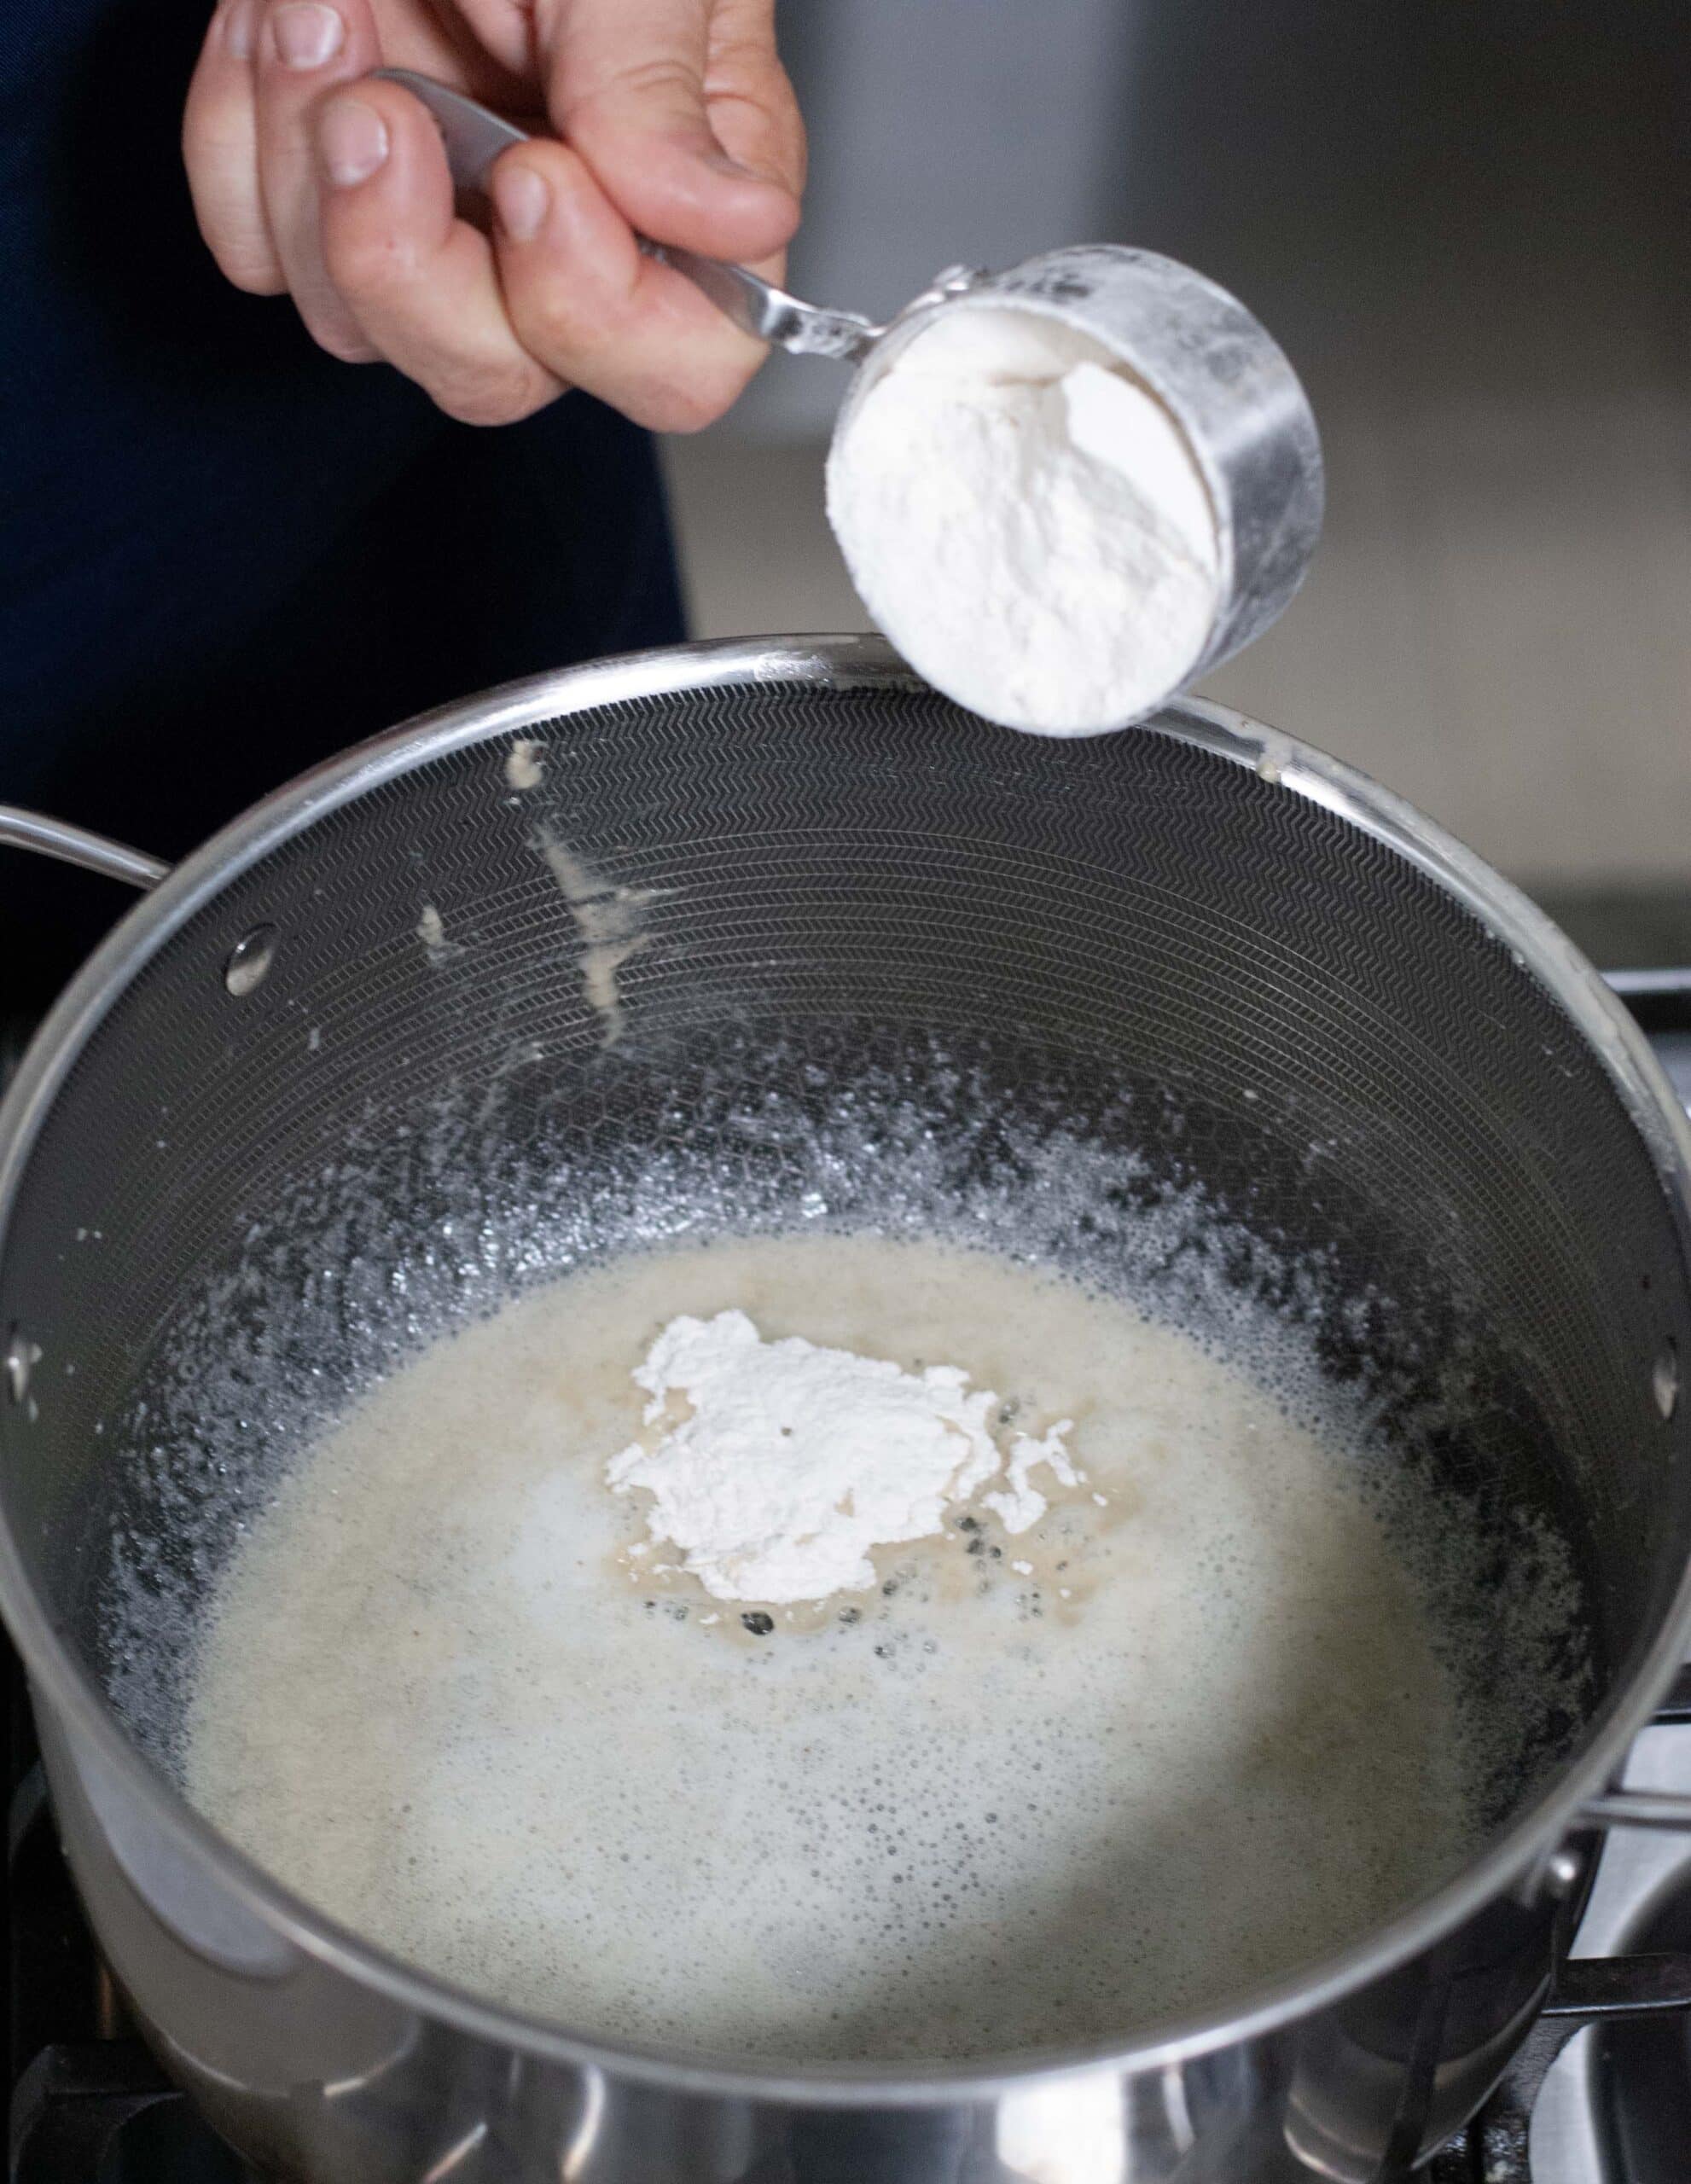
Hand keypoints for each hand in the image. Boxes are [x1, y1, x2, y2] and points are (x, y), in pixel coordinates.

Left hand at [182, 0, 804, 428]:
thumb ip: (661, 82)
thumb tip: (734, 223)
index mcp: (681, 194)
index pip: (677, 365)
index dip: (597, 314)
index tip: (538, 176)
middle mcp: (561, 237)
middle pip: (493, 377)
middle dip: (413, 264)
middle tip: (384, 109)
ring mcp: (438, 225)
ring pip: (354, 324)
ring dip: (310, 167)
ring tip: (327, 5)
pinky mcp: (321, 196)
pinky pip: (258, 247)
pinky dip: (244, 135)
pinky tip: (291, 21)